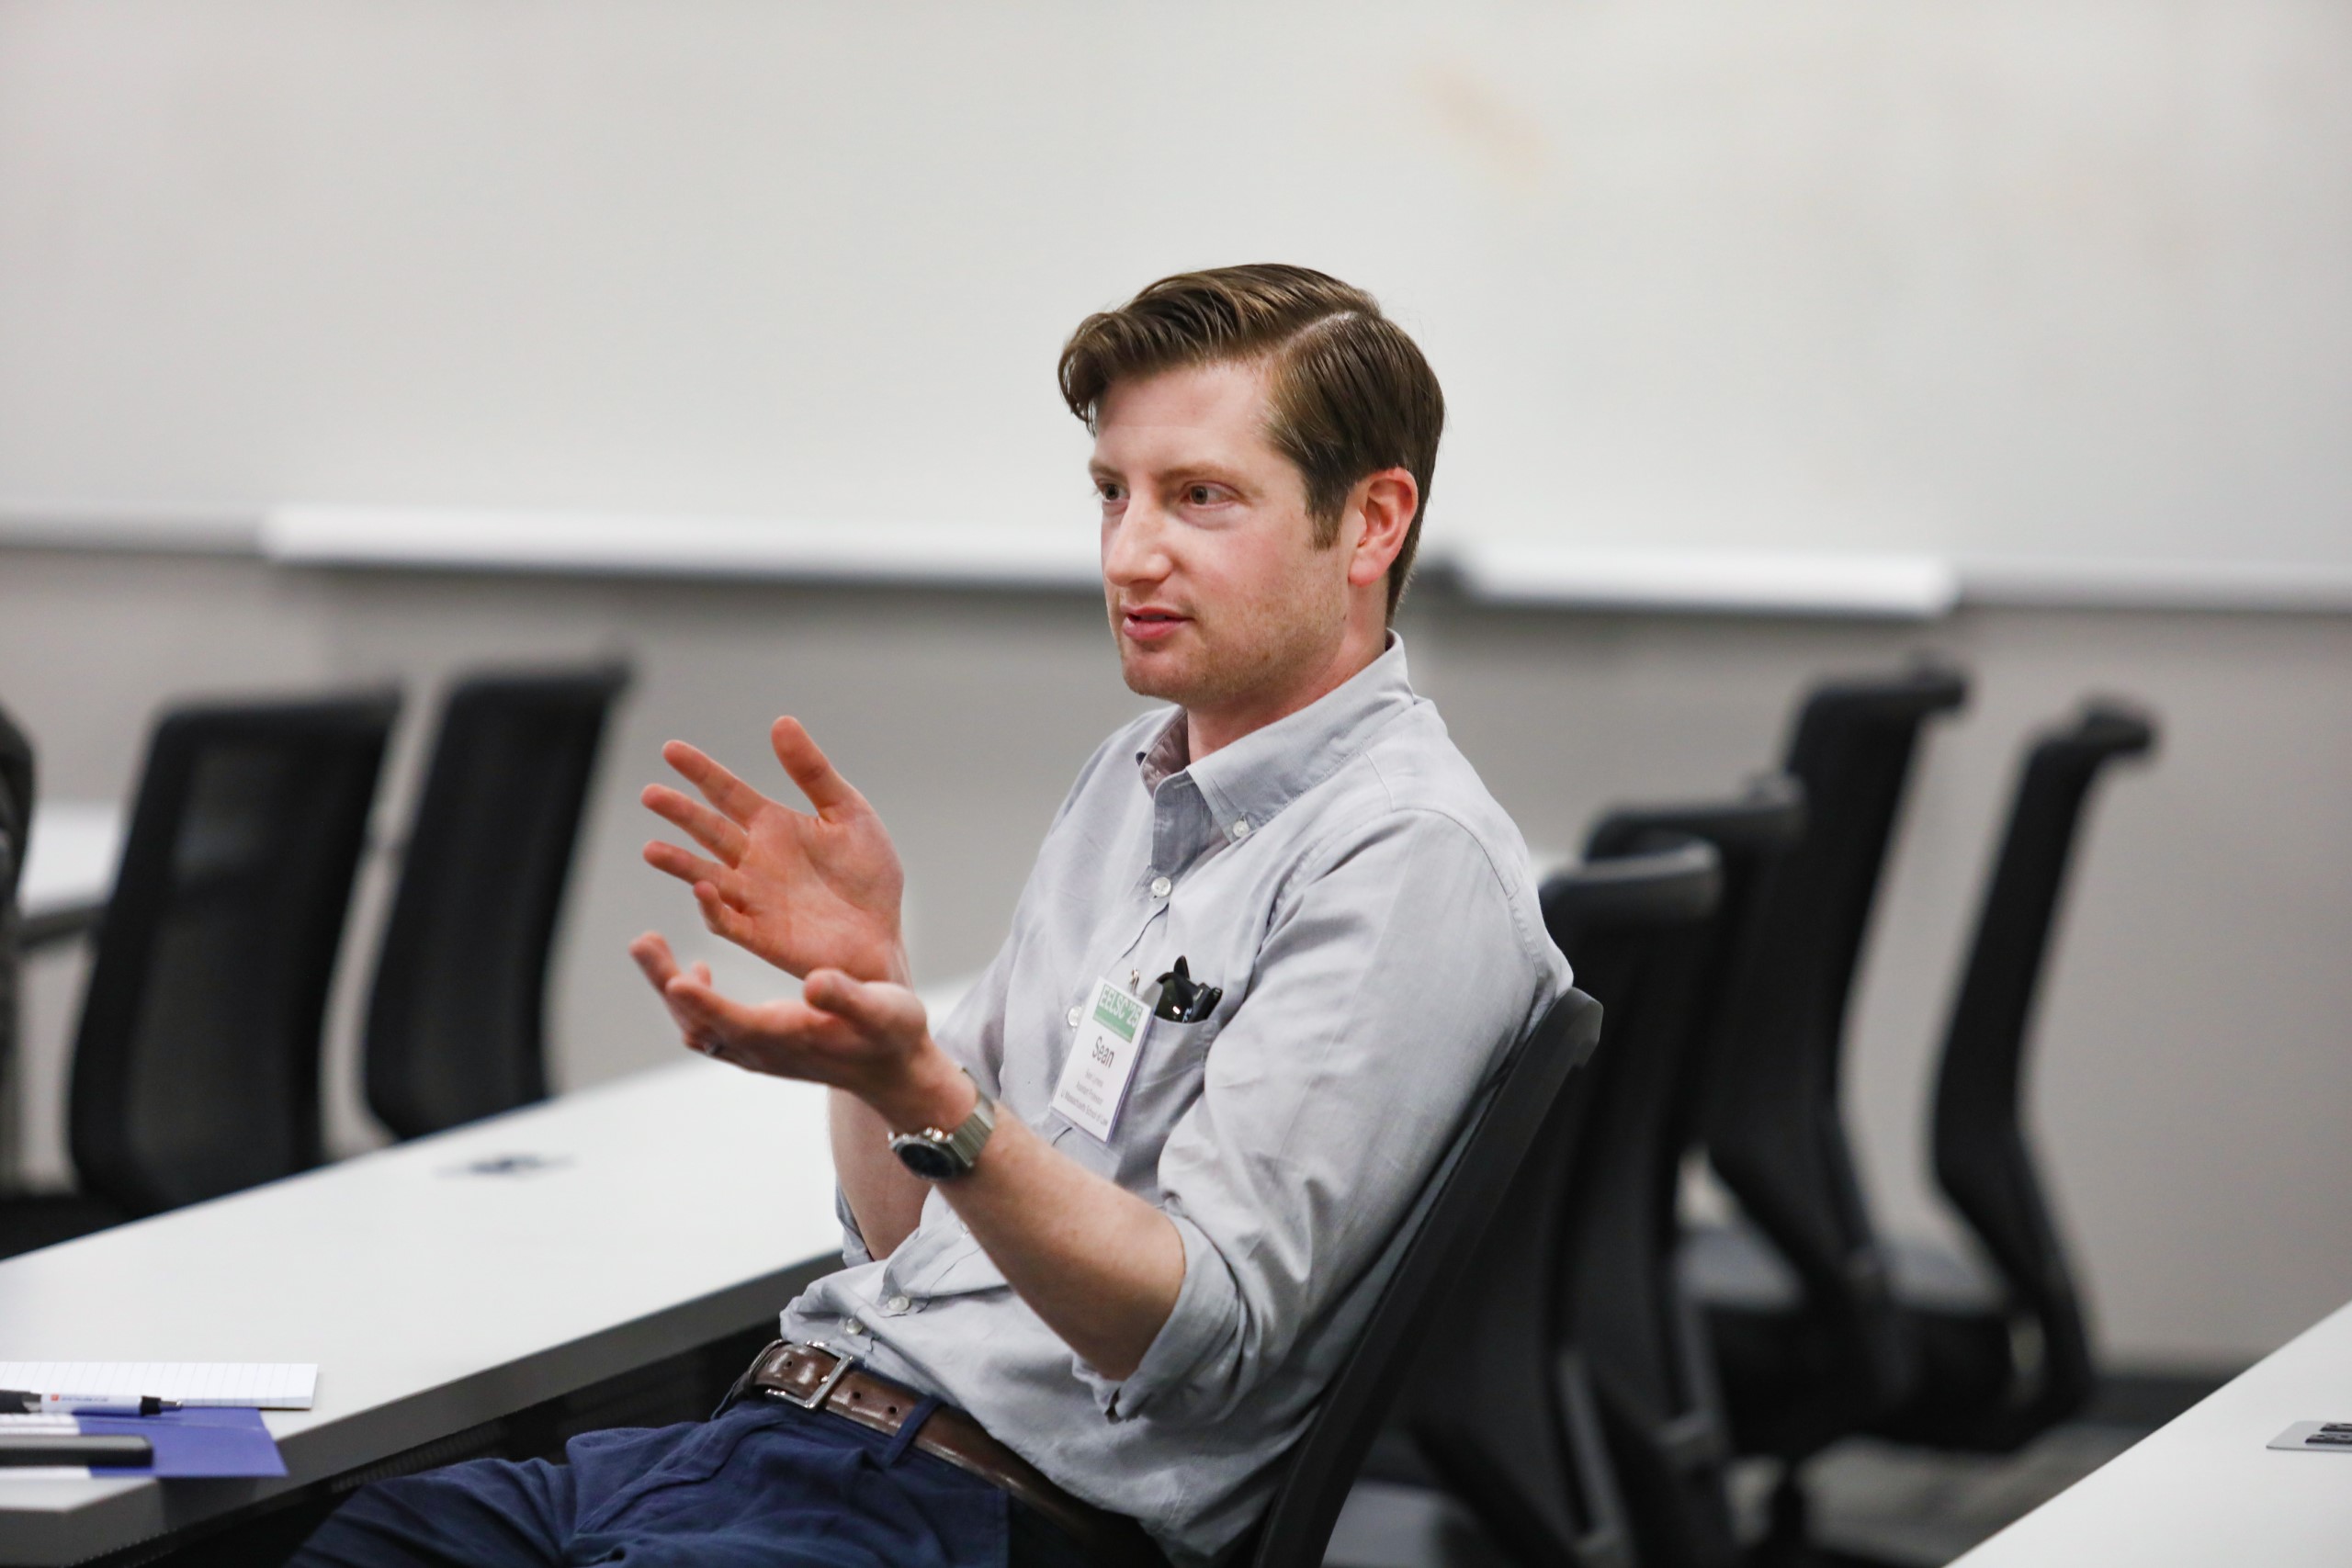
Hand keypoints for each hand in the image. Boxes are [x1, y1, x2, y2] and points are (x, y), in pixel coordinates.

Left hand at [628, 932, 968, 1130]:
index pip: (732, 1022)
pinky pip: (708, 1031)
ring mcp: (756, 1052)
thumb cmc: (893, 1035)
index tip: (674, 977)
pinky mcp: (757, 1047)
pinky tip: (695, 972)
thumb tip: (812, 984)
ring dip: (669, 990)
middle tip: (642, 941)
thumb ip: (846, 996)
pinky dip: (690, 1001)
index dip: (702, 1002)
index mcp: (788, 1037)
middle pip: (696, 1024)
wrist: (895, 1073)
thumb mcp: (883, 1009)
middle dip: (664, 982)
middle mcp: (762, 1049)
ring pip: (695, 1028)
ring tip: (650, 946)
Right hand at [641, 718, 907, 984]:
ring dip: (680, 863)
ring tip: (651, 849)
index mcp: (774, 826)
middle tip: (650, 794)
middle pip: (708, 830)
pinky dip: (711, 906)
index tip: (671, 750)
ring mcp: (754, 898)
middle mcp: (755, 860)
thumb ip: (813, 772)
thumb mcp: (849, 814)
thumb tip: (781, 721)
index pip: (727, 793)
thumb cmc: (869, 878)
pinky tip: (703, 887)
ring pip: (706, 876)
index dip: (700, 772)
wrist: (883, 937)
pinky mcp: (760, 934)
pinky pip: (726, 920)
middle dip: (679, 813)